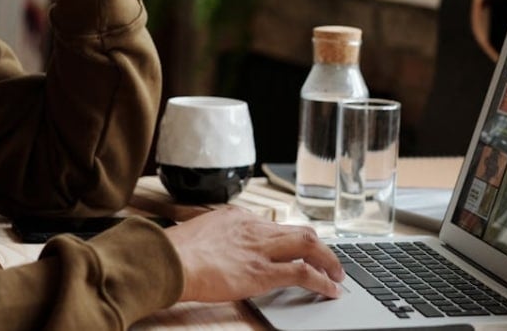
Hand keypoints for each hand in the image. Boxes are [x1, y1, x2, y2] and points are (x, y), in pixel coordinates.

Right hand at [164, 207, 343, 301]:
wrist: (168, 260)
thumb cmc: (174, 252)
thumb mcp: (198, 233)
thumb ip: (216, 237)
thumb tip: (217, 249)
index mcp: (236, 216)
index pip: (274, 226)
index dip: (290, 240)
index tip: (297, 250)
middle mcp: (253, 227)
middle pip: (299, 231)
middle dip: (319, 246)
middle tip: (329, 260)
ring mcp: (259, 248)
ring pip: (309, 246)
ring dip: (328, 261)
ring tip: (337, 275)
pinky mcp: (262, 272)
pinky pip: (303, 273)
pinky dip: (322, 281)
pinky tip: (330, 290)